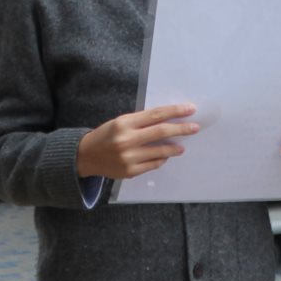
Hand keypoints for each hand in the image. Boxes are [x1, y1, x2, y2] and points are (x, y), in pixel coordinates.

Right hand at [77, 103, 197, 180]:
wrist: (86, 156)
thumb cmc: (106, 135)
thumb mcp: (120, 122)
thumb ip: (142, 122)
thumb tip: (168, 121)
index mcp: (124, 123)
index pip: (156, 115)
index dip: (175, 111)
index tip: (190, 109)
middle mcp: (127, 140)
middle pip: (161, 132)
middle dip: (181, 129)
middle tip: (194, 128)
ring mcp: (129, 157)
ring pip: (160, 152)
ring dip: (174, 149)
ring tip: (181, 147)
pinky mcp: (130, 171)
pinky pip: (153, 164)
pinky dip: (161, 160)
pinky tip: (163, 157)